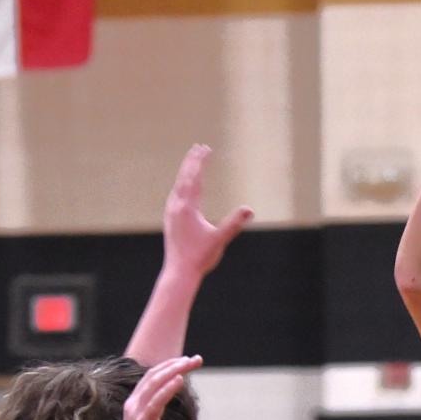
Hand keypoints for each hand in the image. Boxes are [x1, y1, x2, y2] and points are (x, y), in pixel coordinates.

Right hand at [122, 355, 201, 419]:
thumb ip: (156, 414)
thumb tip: (168, 407)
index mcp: (133, 406)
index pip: (150, 378)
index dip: (168, 366)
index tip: (186, 361)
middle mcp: (131, 406)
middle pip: (154, 376)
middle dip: (175, 364)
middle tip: (196, 359)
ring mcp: (135, 414)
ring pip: (155, 383)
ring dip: (175, 370)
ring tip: (192, 362)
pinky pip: (156, 401)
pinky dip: (168, 388)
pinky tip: (181, 380)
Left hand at [163, 144, 252, 280]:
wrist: (179, 272)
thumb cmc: (200, 257)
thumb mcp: (220, 239)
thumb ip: (234, 223)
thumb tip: (249, 210)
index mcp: (187, 208)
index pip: (194, 178)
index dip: (200, 162)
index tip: (206, 149)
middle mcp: (176, 207)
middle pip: (184, 178)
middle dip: (192, 162)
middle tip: (199, 147)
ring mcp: (171, 213)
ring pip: (178, 186)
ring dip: (186, 172)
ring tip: (193, 162)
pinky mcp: (170, 220)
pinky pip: (176, 195)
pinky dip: (182, 185)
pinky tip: (185, 188)